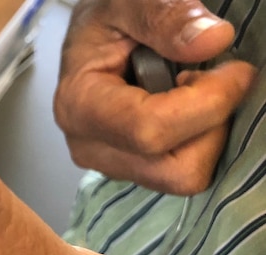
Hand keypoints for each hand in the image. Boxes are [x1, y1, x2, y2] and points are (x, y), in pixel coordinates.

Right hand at [53, 0, 256, 193]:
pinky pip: (183, 174)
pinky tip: (187, 107)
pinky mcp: (132, 170)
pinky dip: (200, 141)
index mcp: (79, 106)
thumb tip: (213, 40)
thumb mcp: (128, 1)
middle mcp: (89, 147)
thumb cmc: (107, 19)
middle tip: (207, 81)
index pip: (150, 130)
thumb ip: (165, 16)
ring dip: (206, 133)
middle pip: (174, 170)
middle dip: (210, 126)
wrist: (92, 38)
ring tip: (191, 90)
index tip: (235, 68)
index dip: (207, 103)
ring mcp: (110, 164)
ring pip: (184, 177)